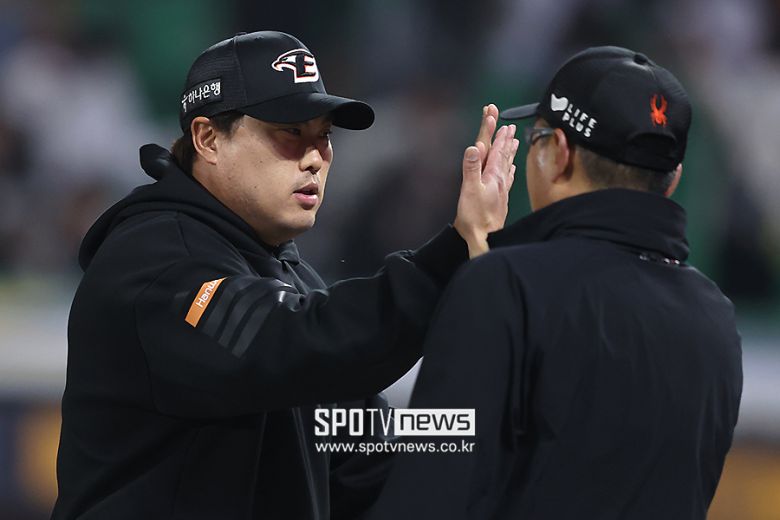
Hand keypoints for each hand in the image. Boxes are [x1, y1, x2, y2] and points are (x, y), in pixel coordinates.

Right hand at [453, 104, 517, 257]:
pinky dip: (509, 169)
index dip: (497, 134)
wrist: (485, 238)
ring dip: (509, 152)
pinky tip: (511, 168)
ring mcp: (501, 189)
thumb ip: (471, 168)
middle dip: (505, 139)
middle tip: (509, 126)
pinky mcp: (500, 198)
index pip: (496, 150)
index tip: (499, 120)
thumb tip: (474, 147)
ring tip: (514, 141)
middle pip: (504, 155)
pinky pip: (507, 179)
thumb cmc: (475, 217)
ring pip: (507, 165)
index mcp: (492, 176)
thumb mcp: (469, 190)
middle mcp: (500, 180)